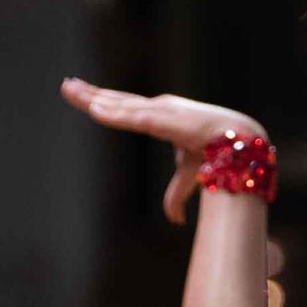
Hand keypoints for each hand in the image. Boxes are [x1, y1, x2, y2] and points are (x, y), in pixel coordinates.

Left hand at [60, 80, 266, 222]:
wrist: (239, 140)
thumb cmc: (216, 152)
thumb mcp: (188, 176)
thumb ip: (175, 196)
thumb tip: (175, 219)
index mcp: (161, 117)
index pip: (126, 108)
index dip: (105, 102)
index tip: (84, 96)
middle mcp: (158, 108)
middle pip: (117, 101)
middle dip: (90, 93)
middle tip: (66, 86)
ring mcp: (160, 110)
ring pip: (119, 105)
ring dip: (93, 98)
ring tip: (69, 90)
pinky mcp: (165, 119)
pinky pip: (133, 117)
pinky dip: (113, 114)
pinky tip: (94, 109)